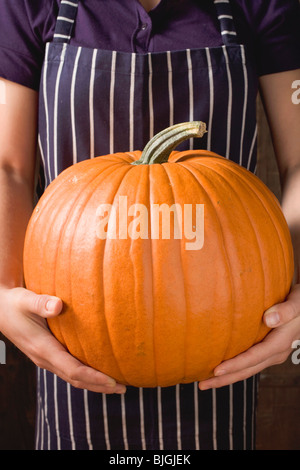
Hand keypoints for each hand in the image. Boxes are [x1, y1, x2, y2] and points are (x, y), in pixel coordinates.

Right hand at [0, 286, 125, 393]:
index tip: (113, 382)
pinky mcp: (48, 355)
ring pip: (73, 377)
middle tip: (124, 389)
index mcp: (43, 349)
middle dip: (99, 386)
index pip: (73, 370)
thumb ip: (41, 303)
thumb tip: (58, 306)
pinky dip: (86, 375)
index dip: (94, 378)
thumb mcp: (26, 300)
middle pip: (76, 379)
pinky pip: (69, 369)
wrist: (0, 309)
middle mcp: (45, 359)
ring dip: (94, 383)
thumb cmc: (15, 303)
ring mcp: (46, 359)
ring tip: (117, 385)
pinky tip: (99, 370)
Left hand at [198, 284, 299, 389]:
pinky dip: (234, 368)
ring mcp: (272, 354)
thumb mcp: (298, 303)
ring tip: (205, 381)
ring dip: (227, 376)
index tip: (216, 370)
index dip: (234, 365)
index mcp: (280, 343)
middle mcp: (276, 353)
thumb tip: (268, 319)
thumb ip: (286, 310)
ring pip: (248, 369)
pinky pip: (250, 363)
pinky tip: (220, 368)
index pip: (253, 357)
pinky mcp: (268, 350)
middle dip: (225, 379)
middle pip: (247, 370)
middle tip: (202, 384)